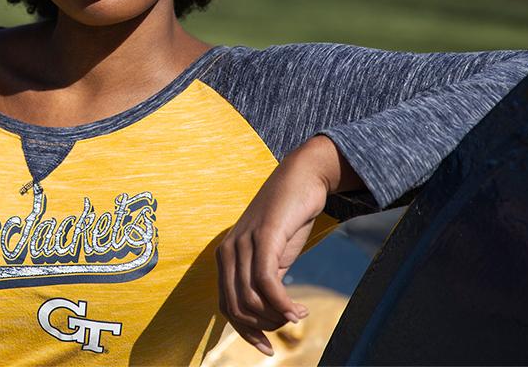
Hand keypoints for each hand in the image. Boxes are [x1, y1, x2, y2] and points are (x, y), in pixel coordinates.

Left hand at [215, 135, 357, 355]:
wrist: (302, 179)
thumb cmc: (288, 219)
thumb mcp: (273, 256)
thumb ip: (265, 282)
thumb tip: (269, 316)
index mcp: (226, 257)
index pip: (226, 307)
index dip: (246, 332)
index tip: (268, 348)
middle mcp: (229, 251)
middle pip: (237, 308)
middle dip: (264, 326)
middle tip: (288, 323)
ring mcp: (244, 242)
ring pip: (251, 299)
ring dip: (277, 317)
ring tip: (297, 315)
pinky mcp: (265, 236)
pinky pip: (267, 283)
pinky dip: (283, 305)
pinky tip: (299, 310)